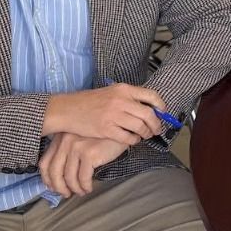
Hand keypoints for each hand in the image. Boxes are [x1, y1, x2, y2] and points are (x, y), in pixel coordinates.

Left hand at [38, 132, 126, 197]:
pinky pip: (83, 178)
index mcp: (60, 137)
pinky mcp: (89, 153)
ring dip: (75, 188)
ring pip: (69, 177)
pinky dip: (85, 186)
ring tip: (81, 192)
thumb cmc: (102, 135)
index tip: (54, 187)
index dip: (47, 179)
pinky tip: (89, 188)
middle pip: (53, 172)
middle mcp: (65, 141)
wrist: (122, 127)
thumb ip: (68, 151)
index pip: (44, 163)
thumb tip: (59, 178)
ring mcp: (76, 147)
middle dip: (59, 187)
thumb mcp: (80, 138)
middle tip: (66, 194)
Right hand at [42, 83, 167, 143]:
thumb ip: (128, 97)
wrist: (67, 109)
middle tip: (157, 130)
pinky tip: (133, 140)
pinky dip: (134, 140)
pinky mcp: (106, 129)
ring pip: (140, 127)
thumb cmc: (90, 101)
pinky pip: (127, 137)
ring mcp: (113, 115)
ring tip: (145, 135)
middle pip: (149, 114)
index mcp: (123, 89)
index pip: (151, 96)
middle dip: (156, 124)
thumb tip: (148, 106)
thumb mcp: (111, 92)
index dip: (161, 106)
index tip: (163, 112)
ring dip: (146, 133)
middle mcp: (120, 101)